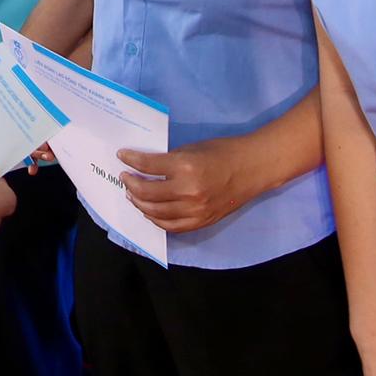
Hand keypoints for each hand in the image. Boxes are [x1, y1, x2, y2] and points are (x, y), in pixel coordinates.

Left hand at [117, 136, 254, 232]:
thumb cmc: (224, 152)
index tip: (122, 155)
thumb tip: (146, 167)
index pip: (148, 166)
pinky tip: (149, 211)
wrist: (253, 168)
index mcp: (186, 167)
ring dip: (139, 203)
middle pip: (147, 193)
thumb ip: (170, 161)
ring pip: (155, 213)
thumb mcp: (192, 149)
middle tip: (125, 177)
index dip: (131, 160)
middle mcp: (188, 192)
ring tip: (133, 194)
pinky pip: (171, 226)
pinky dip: (156, 219)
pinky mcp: (201, 222)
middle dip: (131, 184)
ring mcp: (195, 211)